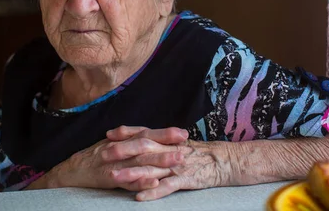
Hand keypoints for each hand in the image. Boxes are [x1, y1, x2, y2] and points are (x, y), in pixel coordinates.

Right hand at [46, 131, 186, 191]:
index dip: (166, 133)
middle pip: (146, 145)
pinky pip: (127, 181)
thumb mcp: (113, 143)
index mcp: (123, 140)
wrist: (71, 170)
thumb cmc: (94, 156)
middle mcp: (121, 149)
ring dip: (159, 162)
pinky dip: (140, 183)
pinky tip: (153, 184)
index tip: (184, 133)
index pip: (147, 134)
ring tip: (176, 162)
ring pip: (140, 162)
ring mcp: (116, 164)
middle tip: (186, 146)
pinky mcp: (109, 179)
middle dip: (167, 145)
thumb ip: (131, 139)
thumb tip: (152, 137)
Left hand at [106, 126, 232, 200]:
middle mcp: (170, 150)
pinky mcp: (185, 180)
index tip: (108, 134)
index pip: (144, 132)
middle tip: (103, 154)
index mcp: (169, 140)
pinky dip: (153, 191)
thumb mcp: (181, 144)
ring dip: (131, 172)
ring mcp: (177, 165)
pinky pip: (167, 186)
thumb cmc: (203, 154)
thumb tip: (146, 140)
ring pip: (151, 168)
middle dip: (122, 150)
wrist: (226, 161)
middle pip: (143, 148)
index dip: (126, 132)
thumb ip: (164, 142)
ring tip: (114, 176)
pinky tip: (139, 196)